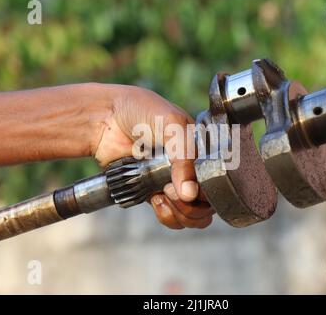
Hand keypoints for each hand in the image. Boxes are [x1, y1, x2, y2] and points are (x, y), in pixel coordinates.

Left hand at [93, 85, 214, 228]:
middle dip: (191, 206)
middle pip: (207, 204)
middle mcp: (191, 168)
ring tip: (161, 195)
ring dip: (179, 213)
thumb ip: (184, 158)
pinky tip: (154, 199)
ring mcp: (173, 181)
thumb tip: (189, 194)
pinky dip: (166, 215)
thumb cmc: (142, 110)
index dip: (207, 191)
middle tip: (170, 190)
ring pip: (190, 214)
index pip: (218, 180)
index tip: (189, 187)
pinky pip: (170, 215)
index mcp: (203, 149)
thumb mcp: (172, 125)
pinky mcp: (154, 192)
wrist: (107, 118)